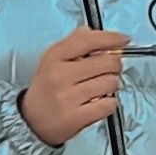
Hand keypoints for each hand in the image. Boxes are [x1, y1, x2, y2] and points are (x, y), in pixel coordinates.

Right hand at [20, 28, 126, 148]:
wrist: (31, 120)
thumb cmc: (48, 87)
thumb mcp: (54, 59)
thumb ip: (76, 42)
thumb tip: (99, 33)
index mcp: (54, 56)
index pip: (89, 40)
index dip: (111, 38)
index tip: (123, 40)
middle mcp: (60, 75)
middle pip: (107, 62)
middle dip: (114, 65)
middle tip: (108, 70)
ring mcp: (68, 98)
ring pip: (111, 83)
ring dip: (111, 85)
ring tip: (100, 88)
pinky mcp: (77, 118)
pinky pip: (109, 104)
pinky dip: (109, 103)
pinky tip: (99, 102)